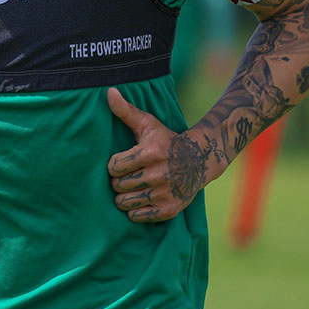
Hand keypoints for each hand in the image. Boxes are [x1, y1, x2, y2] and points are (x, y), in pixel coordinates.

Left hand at [106, 88, 210, 222]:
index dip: (114, 165)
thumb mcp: (148, 123)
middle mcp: (159, 174)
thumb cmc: (166, 140)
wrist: (200, 160)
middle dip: (118, 181)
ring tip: (133, 187)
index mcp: (151, 153)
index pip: (113, 167)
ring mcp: (165, 194)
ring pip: (125, 202)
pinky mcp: (169, 210)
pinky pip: (137, 216)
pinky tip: (142, 198)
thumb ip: (126, 110)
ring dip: (124, 196)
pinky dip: (135, 211)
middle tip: (128, 175)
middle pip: (118, 186)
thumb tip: (108, 91)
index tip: (122, 162)